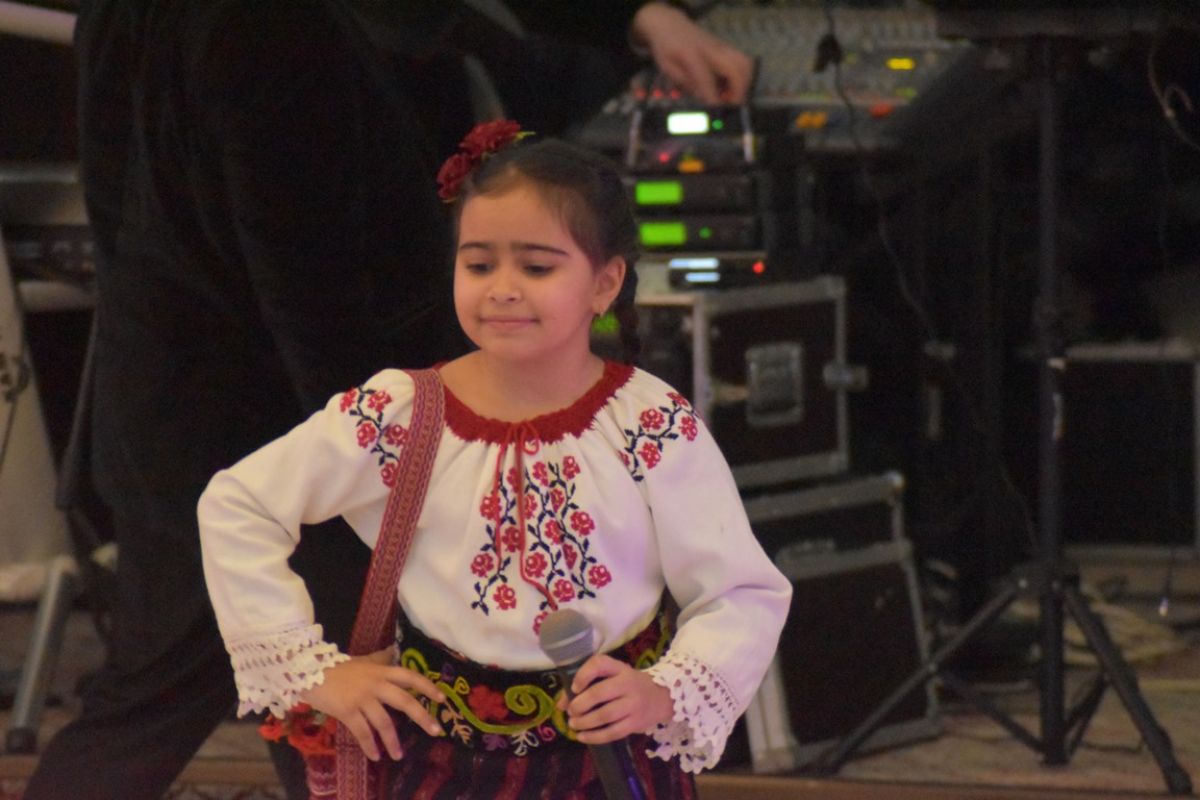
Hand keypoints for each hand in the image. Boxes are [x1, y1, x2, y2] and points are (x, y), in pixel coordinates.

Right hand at [300, 647, 445, 760]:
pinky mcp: (347, 711)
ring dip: (392, 741)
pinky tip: (375, 756)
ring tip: (399, 755)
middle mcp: (375, 684)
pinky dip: (369, 745)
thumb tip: (393, 650)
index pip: (410, 677)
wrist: (309, 672)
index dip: (427, 687)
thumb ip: (379, 659)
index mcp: (381, 671)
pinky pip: (362, 732)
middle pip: (404, 701)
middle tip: (436, 731)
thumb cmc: (338, 668)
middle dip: (422, 717)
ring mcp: (361, 698)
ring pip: (383, 722)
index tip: (442, 699)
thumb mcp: (363, 661)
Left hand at [558, 654, 674, 743]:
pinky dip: (594, 737)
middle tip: (571, 712)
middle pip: (599, 693)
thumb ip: (586, 685)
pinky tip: (582, 737)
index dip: (583, 674)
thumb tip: (560, 704)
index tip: (574, 687)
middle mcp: (628, 684)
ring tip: (574, 724)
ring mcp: (634, 704)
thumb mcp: (612, 677)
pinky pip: (613, 732)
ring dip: (585, 722)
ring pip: (605, 715)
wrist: (661, 697)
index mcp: (620, 668)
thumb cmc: (629, 685)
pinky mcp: (636, 723)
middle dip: (579, 704)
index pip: (600, 664)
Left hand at [630, 2, 753, 104]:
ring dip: (743, 84)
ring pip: (745, 64)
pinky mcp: (726, 48)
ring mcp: (721, 47)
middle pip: (737, 67)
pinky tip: (729, 88)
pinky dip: (741, 78)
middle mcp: (712, 49)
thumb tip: (702, 99)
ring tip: (731, 97)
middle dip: (738, 91)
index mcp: (692, 55)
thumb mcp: (668, 67)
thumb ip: (685, 83)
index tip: (715, 113)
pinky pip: (742, 62)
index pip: (706, 79)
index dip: (712, 99)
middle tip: (730, 106)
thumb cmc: (668, 47)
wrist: (670, 25)